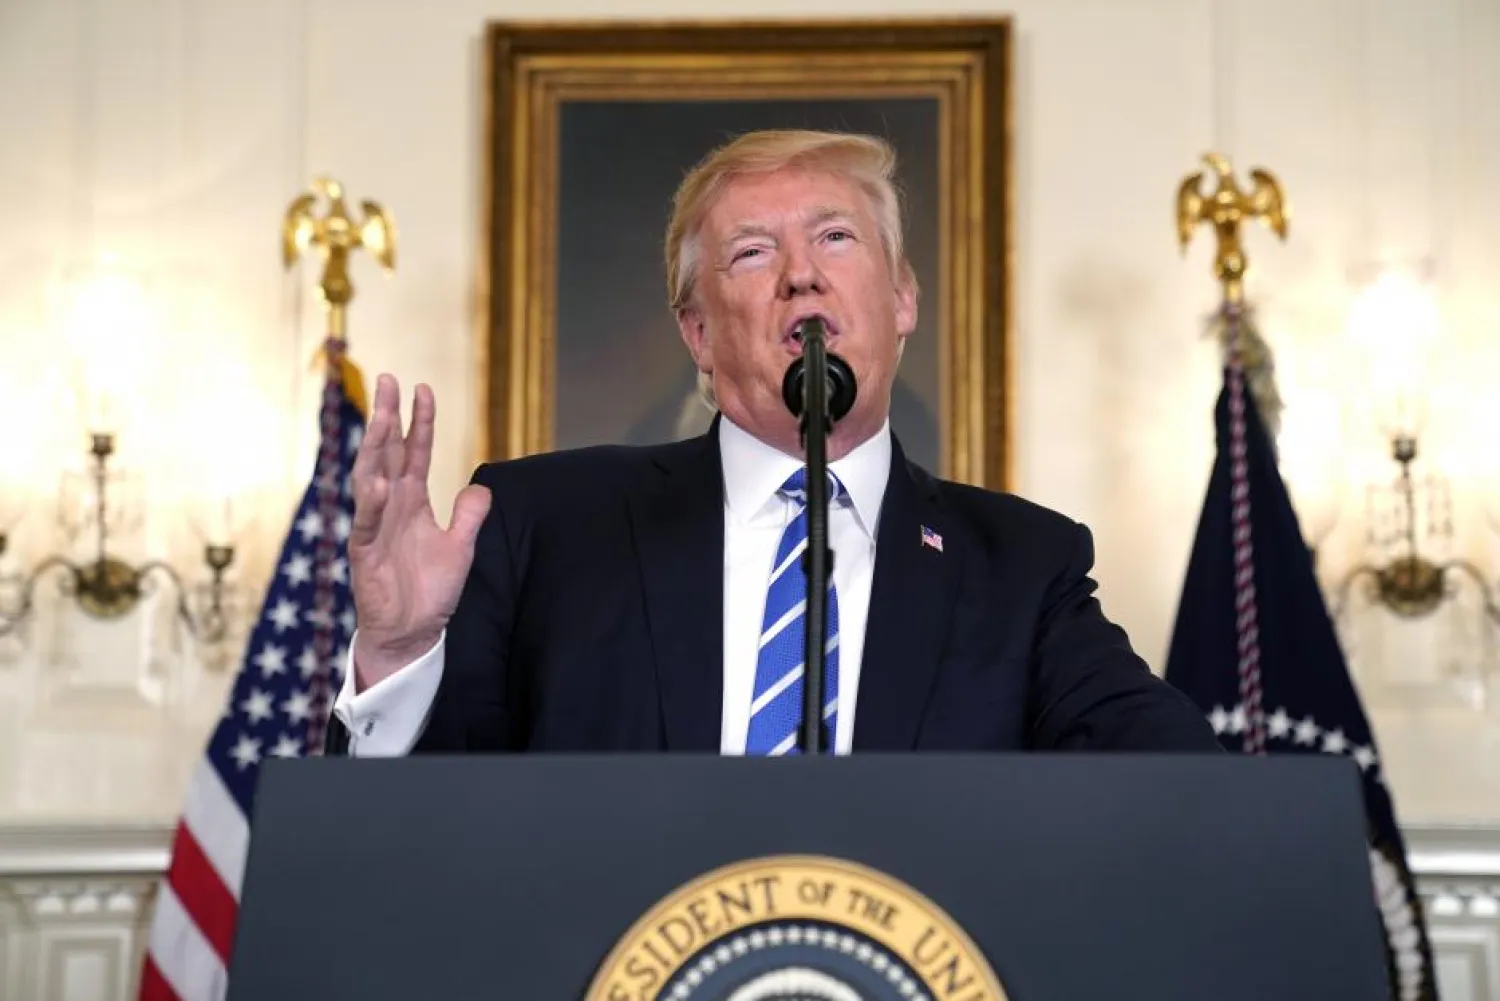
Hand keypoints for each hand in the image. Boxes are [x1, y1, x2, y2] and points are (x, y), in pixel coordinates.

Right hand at [348, 374, 490, 688]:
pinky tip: (378, 483)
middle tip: (390, 379)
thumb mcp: (461, 548)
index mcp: (411, 501)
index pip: (415, 452)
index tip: (423, 389)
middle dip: (388, 416)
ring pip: (371, 477)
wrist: (412, 633)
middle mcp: (390, 507)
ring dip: (376, 445)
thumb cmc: (430, 591)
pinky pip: (366, 523)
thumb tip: (481, 488)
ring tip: (383, 415)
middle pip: (387, 453)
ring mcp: (374, 527)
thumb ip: (470, 516)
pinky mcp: (365, 553)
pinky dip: (371, 504)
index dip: (420, 422)